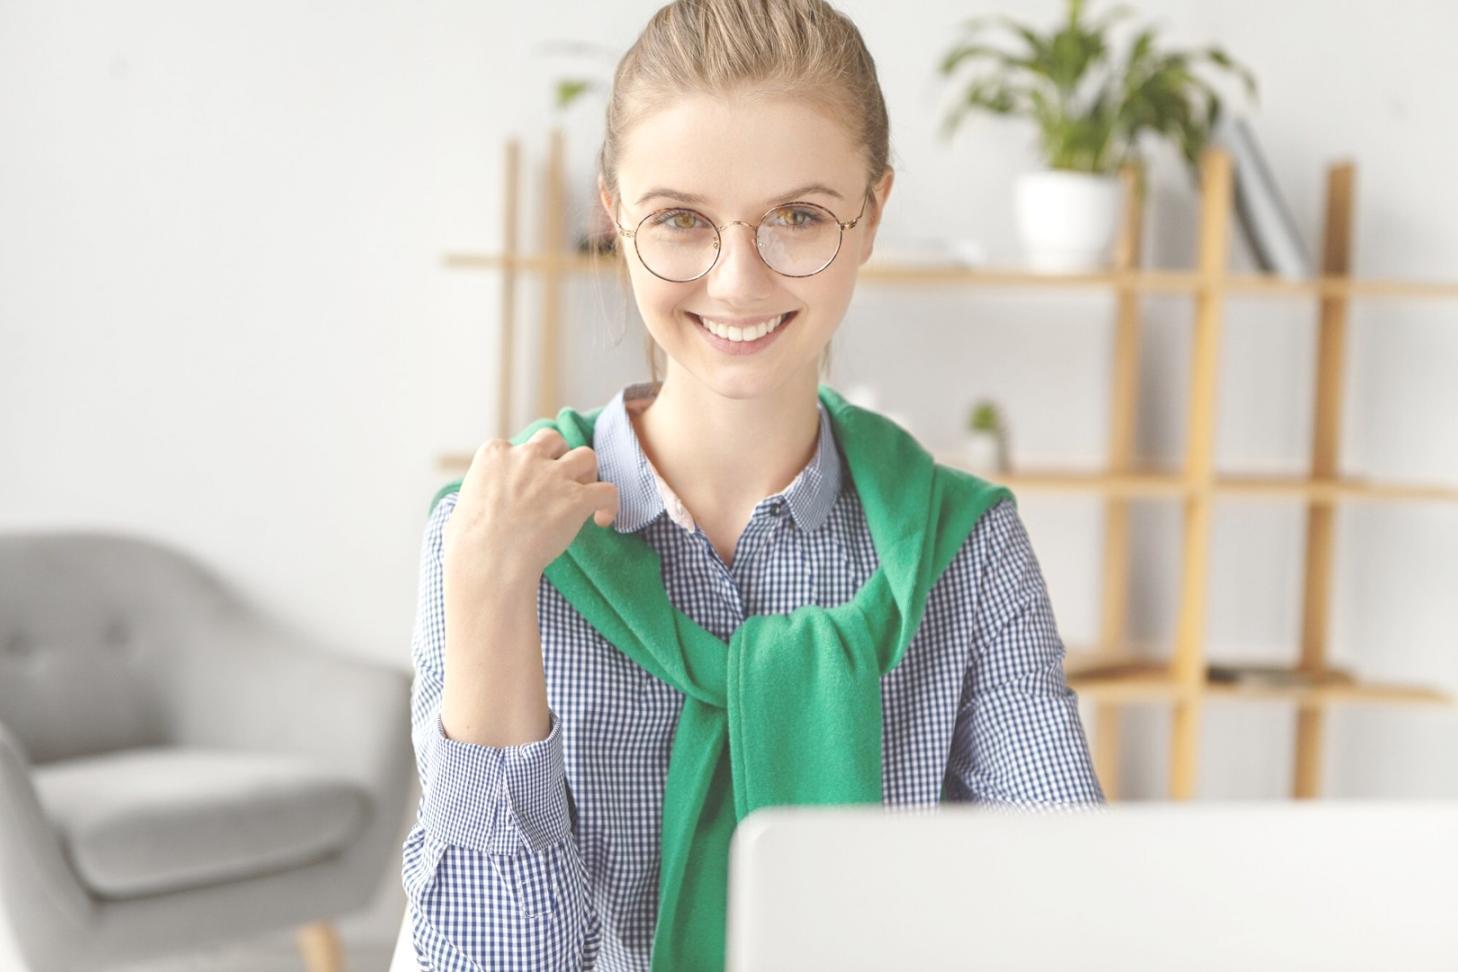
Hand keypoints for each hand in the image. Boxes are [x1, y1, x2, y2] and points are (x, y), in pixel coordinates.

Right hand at [442, 427, 618, 590]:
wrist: (488, 562)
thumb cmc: (467, 544)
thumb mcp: (461, 507)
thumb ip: (475, 500)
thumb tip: (469, 516)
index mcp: (494, 454)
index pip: (518, 445)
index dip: (528, 464)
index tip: (530, 485)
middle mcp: (526, 457)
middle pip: (554, 439)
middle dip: (560, 456)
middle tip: (561, 481)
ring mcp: (553, 475)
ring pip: (586, 456)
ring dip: (588, 473)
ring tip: (585, 495)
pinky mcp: (577, 498)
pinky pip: (607, 490)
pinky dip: (610, 504)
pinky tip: (602, 520)